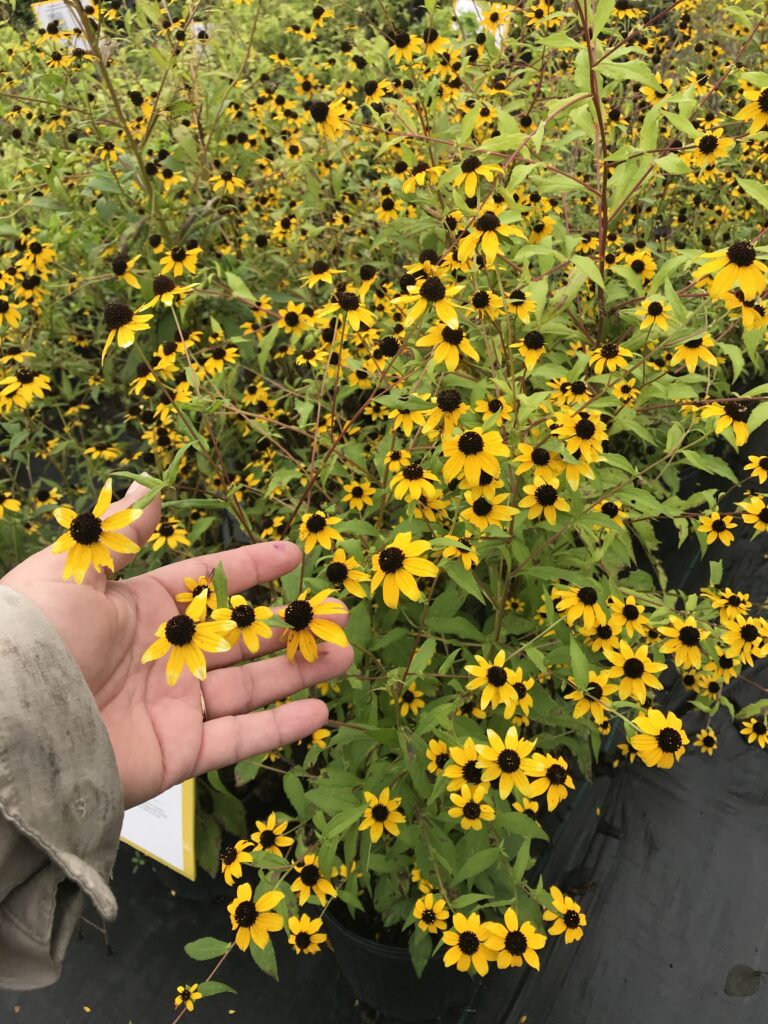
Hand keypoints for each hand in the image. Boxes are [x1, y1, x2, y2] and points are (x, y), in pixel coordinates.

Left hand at [1, 482, 351, 807]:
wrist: (13, 722)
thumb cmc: (40, 636)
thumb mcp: (78, 570)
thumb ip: (122, 533)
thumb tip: (145, 486)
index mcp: (142, 610)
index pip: (210, 583)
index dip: (252, 567)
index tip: (294, 555)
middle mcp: (164, 657)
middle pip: (241, 638)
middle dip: (289, 626)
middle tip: (337, 614)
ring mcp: (174, 705)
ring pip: (250, 687)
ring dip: (298, 672)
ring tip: (345, 654)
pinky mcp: (179, 752)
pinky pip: (239, 739)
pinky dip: (280, 728)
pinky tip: (320, 710)